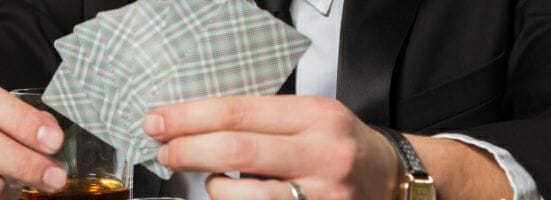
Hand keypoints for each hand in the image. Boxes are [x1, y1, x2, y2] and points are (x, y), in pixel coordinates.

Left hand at [144, 96, 401, 199]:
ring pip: (241, 195)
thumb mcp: (310, 118)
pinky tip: (236, 196)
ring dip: (212, 188)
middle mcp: (322, 155)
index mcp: (316, 116)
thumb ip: (260, 120)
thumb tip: (190, 124)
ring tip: (210, 180)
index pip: (237, 112)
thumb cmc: (339, 146)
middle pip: (234, 151)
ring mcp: (321, 195)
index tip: (158, 122)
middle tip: (164, 151)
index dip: (189, 117)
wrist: (392, 181)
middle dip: (187, 151)